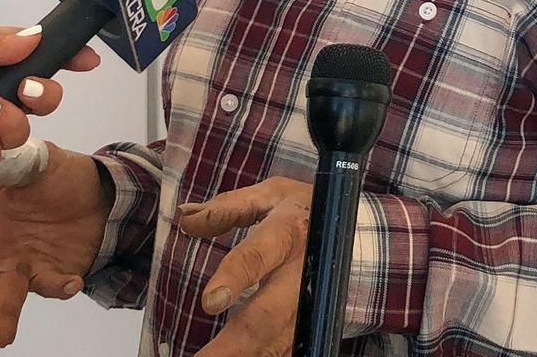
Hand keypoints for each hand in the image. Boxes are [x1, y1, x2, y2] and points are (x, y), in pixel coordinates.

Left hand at [178, 177, 311, 356]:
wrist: (350, 233)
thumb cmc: (301, 211)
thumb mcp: (270, 195)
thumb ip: (227, 208)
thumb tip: (186, 217)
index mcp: (286, 234)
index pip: (257, 256)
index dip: (234, 278)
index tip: (210, 301)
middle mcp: (297, 274)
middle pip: (267, 315)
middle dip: (234, 343)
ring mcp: (306, 306)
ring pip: (276, 342)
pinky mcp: (307, 325)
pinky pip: (284, 351)